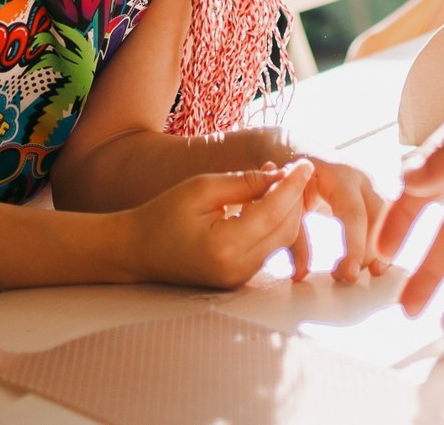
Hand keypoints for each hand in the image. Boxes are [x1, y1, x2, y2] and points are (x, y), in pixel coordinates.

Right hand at [128, 160, 316, 287]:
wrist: (138, 251)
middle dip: (293, 198)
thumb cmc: (164, 215)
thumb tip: (281, 175)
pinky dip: (274, 224)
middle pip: (286, 229)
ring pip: (282, 240)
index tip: (306, 164)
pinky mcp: (240, 279)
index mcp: (225, 246)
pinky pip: (269, 248)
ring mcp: (239, 279)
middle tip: (289, 168)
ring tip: (274, 181)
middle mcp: (237, 269)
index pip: (274, 212)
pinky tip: (264, 203)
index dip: (293, 186)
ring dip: (286, 210)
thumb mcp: (201, 188)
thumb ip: (243, 182)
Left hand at [281, 155, 390, 283]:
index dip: (355, 245)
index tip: (350, 274)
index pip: (353, 213)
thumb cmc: (288, 176)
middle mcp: (360, 177)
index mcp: (338, 174)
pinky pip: (385, 218)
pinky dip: (382, 240)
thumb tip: (300, 275)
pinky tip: (377, 263)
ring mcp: (371, 184)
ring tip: (372, 273)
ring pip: (387, 217)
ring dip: (382, 246)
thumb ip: (293, 238)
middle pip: (379, 215)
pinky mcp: (373, 194)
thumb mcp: (287, 203)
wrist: (294, 147)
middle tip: (360, 278)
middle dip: (374, 249)